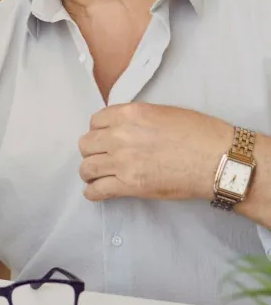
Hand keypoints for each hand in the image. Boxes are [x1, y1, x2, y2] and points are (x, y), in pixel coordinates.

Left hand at [78, 102, 232, 201]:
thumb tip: (121, 126)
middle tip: (101, 157)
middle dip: (92, 151)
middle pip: (86, 144)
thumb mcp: (162, 112)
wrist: (218, 160)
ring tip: (96, 176)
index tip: (103, 138)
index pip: (95, 121)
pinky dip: (93, 193)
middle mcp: (119, 136)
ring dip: (89, 172)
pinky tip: (96, 192)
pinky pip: (97, 190)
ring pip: (87, 168)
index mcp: (128, 114)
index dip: (98, 130)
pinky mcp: (129, 185)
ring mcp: (122, 161)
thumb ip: (135, 117)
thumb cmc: (199, 133)